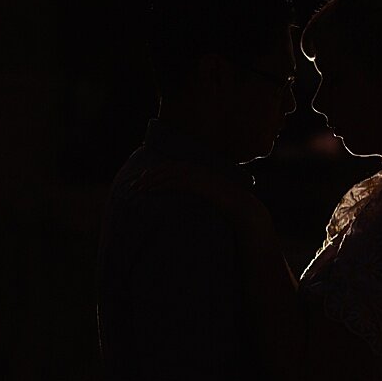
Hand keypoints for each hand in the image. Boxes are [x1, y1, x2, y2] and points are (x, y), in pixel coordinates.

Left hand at [131, 161, 269, 234]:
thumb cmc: (227, 210)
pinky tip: (152, 191)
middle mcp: (200, 170)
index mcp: (201, 172)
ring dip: (154, 180)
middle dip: (151, 175)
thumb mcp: (207, 202)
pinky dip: (163, 185)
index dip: (158, 172)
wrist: (246, 212)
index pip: (174, 168)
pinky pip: (178, 183)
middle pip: (169, 168)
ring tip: (139, 189)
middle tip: (135, 185)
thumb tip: (182, 207)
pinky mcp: (202, 185)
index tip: (143, 180)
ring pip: (171, 173)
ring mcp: (202, 176)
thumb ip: (196, 198)